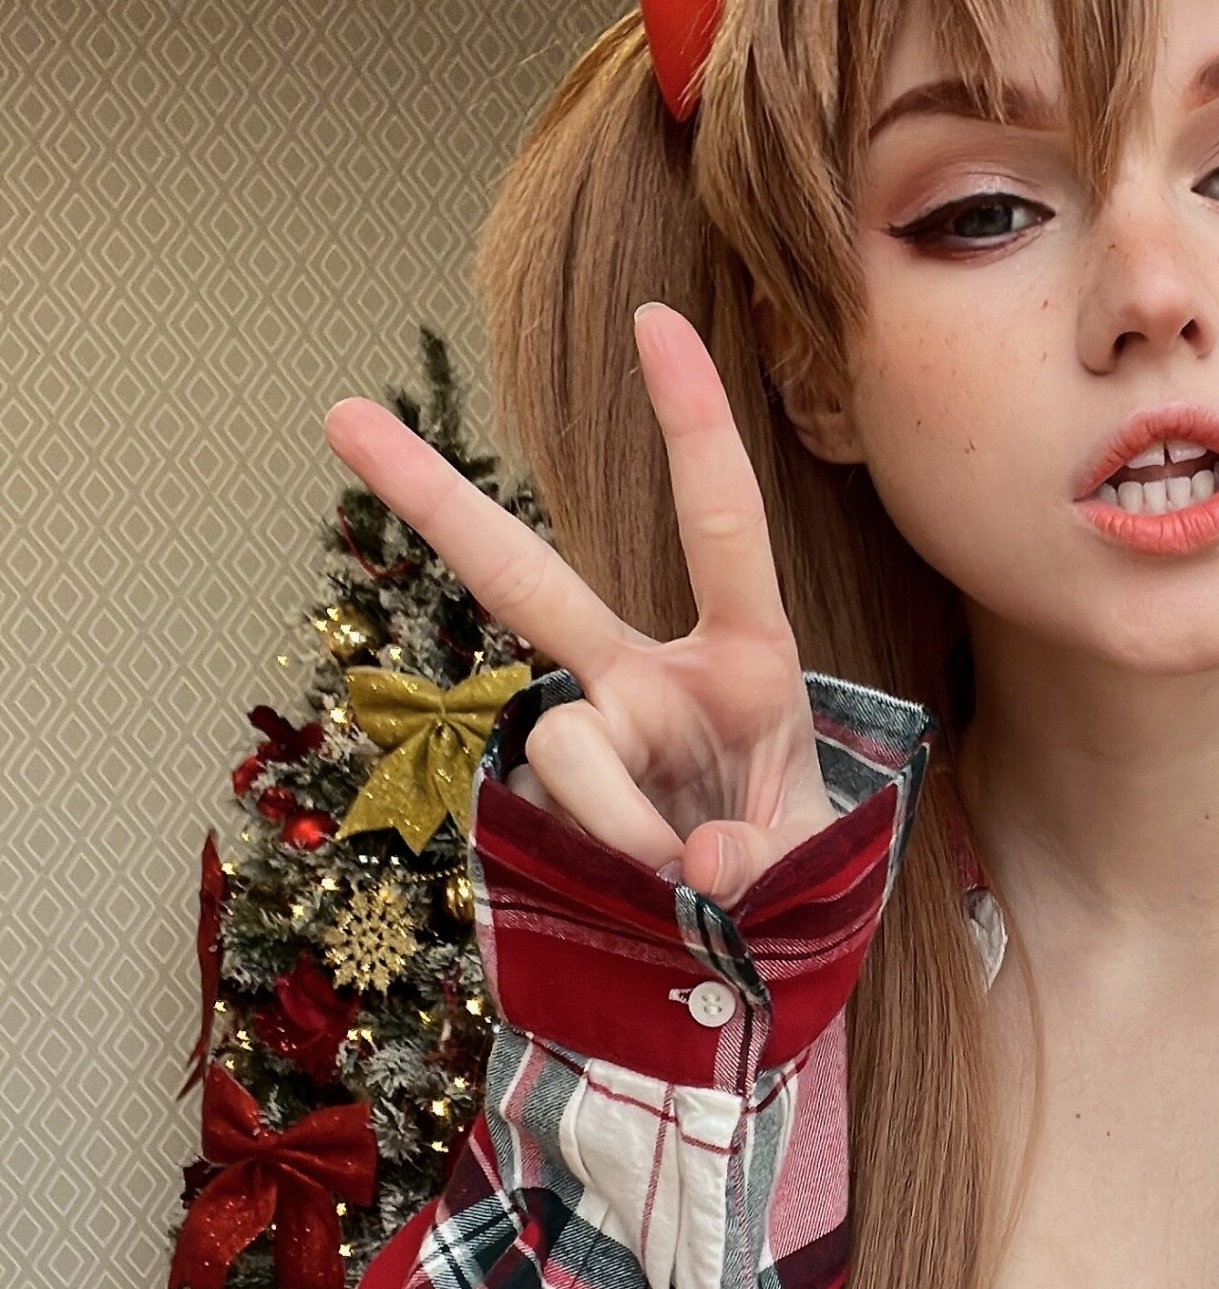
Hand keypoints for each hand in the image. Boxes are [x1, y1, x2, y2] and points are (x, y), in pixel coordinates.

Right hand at [324, 306, 834, 902]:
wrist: (748, 968)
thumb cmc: (791, 881)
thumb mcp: (810, 861)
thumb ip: (761, 856)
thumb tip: (690, 861)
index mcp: (742, 660)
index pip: (720, 525)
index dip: (693, 424)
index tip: (654, 320)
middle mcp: (645, 681)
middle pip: (527, 579)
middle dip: (435, 499)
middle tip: (338, 414)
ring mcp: (587, 742)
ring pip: (562, 741)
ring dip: (620, 816)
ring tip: (684, 879)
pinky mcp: (544, 812)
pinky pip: (552, 823)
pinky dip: (604, 867)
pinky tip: (643, 897)